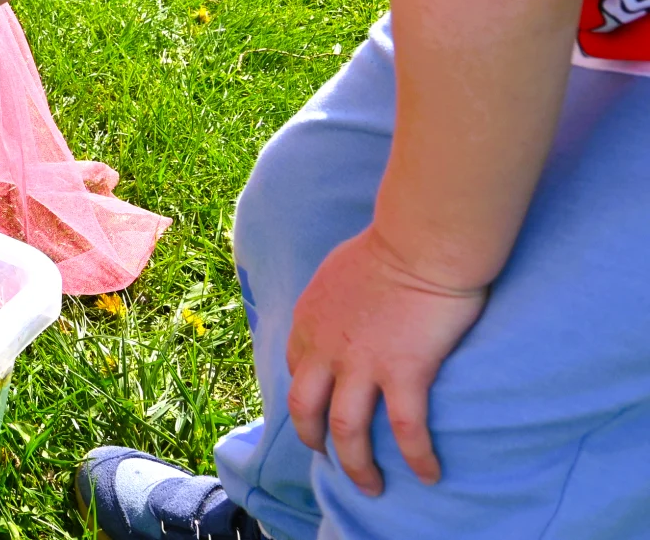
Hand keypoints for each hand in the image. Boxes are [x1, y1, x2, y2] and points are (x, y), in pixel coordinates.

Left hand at [287, 225, 486, 494]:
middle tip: (331, 460)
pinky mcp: (403, 372)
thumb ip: (335, 300)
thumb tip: (343, 311)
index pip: (297, 371)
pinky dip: (416, 458)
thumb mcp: (339, 271)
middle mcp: (326, 347)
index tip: (318, 415)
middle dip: (314, 440)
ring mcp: (361, 363)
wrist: (420, 240)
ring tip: (370, 487)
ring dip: (357, 466)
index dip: (306, 399)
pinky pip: (405, 430)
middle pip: (306, 409)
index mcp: (309, 321)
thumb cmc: (391, 247)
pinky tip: (429, 474)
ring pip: (347, 431)